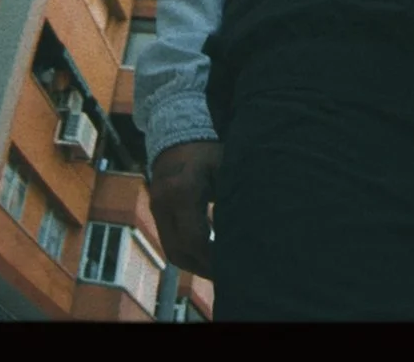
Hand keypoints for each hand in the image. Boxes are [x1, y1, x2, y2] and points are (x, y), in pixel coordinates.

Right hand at [148, 140, 223, 277]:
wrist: (177, 134)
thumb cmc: (209, 151)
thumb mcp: (226, 168)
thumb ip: (235, 197)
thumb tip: (256, 228)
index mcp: (183, 191)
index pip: (195, 238)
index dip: (214, 258)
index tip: (235, 267)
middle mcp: (164, 203)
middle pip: (180, 251)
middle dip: (205, 268)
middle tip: (231, 277)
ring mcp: (157, 209)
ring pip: (173, 251)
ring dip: (196, 263)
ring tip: (221, 271)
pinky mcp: (157, 212)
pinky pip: (171, 241)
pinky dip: (189, 252)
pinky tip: (211, 254)